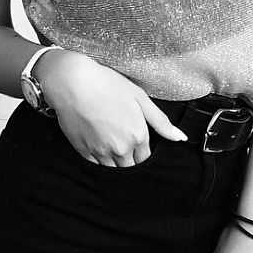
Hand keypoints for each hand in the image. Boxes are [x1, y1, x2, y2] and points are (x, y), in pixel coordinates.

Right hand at [35, 49, 186, 165]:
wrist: (73, 83)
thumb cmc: (107, 85)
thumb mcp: (139, 97)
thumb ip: (161, 122)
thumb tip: (180, 138)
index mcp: (137, 136)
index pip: (146, 157)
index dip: (142, 150)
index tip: (137, 140)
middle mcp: (120, 148)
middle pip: (131, 166)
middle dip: (131, 157)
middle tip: (123, 139)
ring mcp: (100, 152)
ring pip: (114, 169)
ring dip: (115, 160)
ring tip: (110, 140)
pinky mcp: (83, 151)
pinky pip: (96, 165)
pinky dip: (99, 158)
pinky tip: (98, 141)